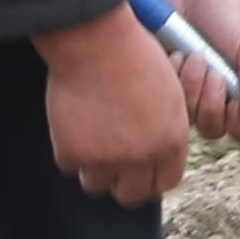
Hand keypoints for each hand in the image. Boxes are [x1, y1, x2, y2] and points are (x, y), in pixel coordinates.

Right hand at [35, 11, 195, 205]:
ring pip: (97, 186)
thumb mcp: (167, 93)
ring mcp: (107, 158)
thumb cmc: (134, 55)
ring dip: (92, 170)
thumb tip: (151, 150)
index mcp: (171, 140)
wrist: (98, 44)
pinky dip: (68, 151)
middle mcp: (142, 156)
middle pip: (132, 195)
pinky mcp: (74, 152)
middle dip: (122, 186)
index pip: (165, 181)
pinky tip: (70, 128)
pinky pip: (69, 166)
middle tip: (111, 171)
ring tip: (89, 147)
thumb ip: (162, 126)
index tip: (141, 173)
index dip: (152, 179)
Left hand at [148, 0, 239, 141]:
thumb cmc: (224, 12)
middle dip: (212, 101)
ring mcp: (184, 93)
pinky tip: (175, 56)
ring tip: (193, 55)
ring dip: (192, 86)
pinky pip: (163, 100)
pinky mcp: (158, 84)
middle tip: (213, 71)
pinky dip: (173, 77)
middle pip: (213, 129)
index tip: (237, 102)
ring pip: (187, 118)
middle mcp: (212, 97)